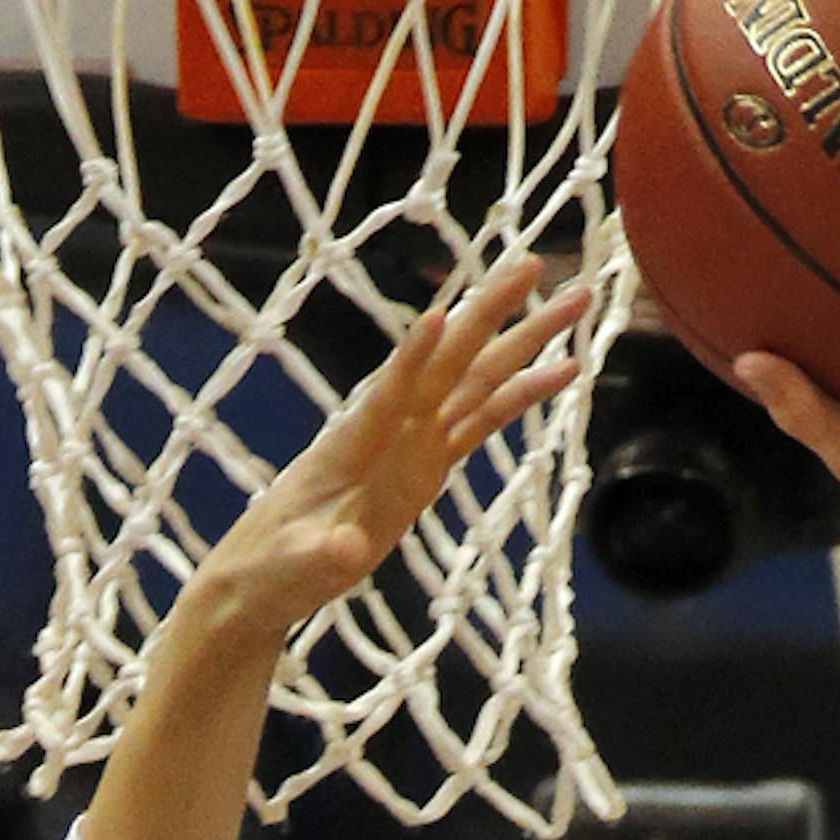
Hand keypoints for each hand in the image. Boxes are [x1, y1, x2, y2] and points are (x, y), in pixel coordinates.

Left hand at [198, 253, 590, 638]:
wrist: (264, 574)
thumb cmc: (270, 570)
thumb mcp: (290, 571)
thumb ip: (320, 557)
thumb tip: (348, 550)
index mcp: (352, 444)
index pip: (388, 393)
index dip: (412, 359)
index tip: (440, 316)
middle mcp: (389, 428)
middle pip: (449, 363)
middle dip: (491, 315)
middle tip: (537, 265)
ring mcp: (413, 442)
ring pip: (476, 381)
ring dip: (523, 342)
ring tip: (575, 301)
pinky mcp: (428, 464)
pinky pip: (481, 422)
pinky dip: (520, 397)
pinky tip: (562, 372)